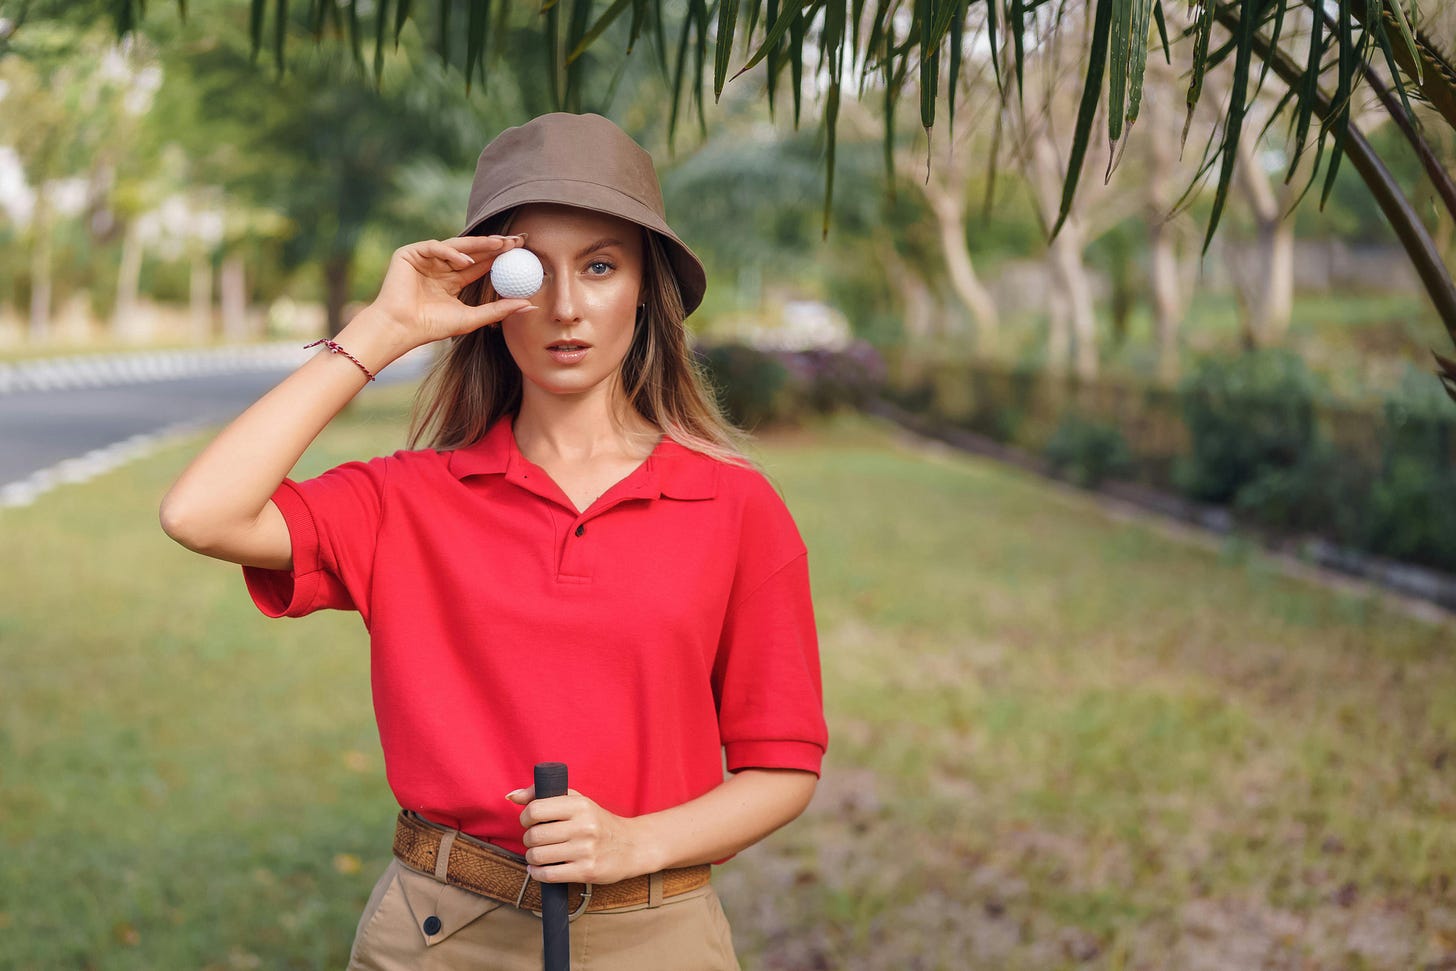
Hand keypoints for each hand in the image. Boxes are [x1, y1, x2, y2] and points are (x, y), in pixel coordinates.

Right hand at [367, 235, 535, 348]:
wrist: (402, 328)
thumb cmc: (433, 326)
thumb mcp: (473, 317)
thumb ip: (499, 310)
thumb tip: (529, 304)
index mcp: (453, 280)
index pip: (480, 265)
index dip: (500, 258)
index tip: (521, 253)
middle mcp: (440, 267)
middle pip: (471, 252)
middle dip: (494, 245)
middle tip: (516, 241)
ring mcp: (425, 259)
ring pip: (456, 246)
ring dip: (478, 244)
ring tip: (499, 245)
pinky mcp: (409, 254)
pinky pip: (434, 247)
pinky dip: (450, 253)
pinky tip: (466, 261)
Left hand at [507, 785, 654, 885]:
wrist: (631, 846)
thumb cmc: (597, 822)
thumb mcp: (577, 801)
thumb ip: (542, 794)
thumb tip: (511, 796)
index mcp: (580, 805)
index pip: (535, 809)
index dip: (525, 817)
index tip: (530, 821)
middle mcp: (583, 826)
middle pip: (534, 835)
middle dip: (529, 839)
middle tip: (537, 840)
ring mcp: (585, 850)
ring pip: (538, 856)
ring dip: (532, 857)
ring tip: (539, 854)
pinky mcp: (586, 871)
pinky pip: (548, 875)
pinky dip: (537, 873)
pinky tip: (540, 868)